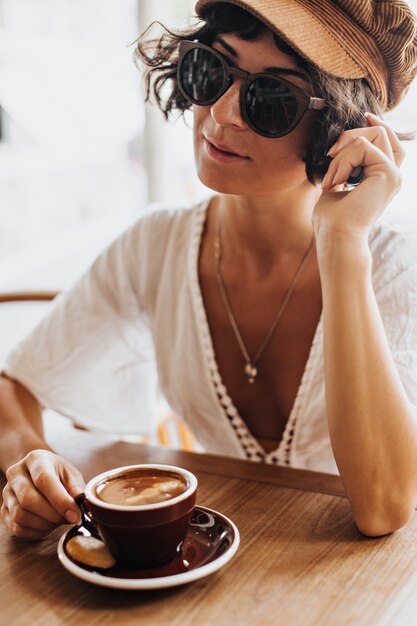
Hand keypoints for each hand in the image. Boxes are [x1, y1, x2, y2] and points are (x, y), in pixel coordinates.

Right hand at [1, 450, 84, 539]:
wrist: (38, 473)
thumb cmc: (57, 473)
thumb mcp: (70, 474)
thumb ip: (76, 488)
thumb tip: (81, 504)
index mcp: (35, 459)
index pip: (43, 480)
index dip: (60, 500)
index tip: (76, 514)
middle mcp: (15, 474)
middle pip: (28, 500)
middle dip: (52, 515)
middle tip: (69, 518)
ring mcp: (7, 493)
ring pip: (20, 516)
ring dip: (45, 524)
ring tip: (59, 520)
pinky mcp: (4, 511)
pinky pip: (17, 528)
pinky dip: (36, 532)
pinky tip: (48, 525)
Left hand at [313, 113, 404, 243]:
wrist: (336, 236)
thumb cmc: (332, 219)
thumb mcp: (336, 184)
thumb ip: (342, 166)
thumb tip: (338, 147)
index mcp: (382, 179)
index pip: (388, 142)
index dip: (378, 126)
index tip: (364, 117)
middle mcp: (393, 176)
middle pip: (383, 133)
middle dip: (351, 136)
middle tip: (330, 156)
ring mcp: (393, 174)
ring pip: (372, 136)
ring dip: (342, 154)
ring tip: (331, 179)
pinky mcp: (388, 174)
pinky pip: (363, 147)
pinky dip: (342, 161)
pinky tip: (335, 181)